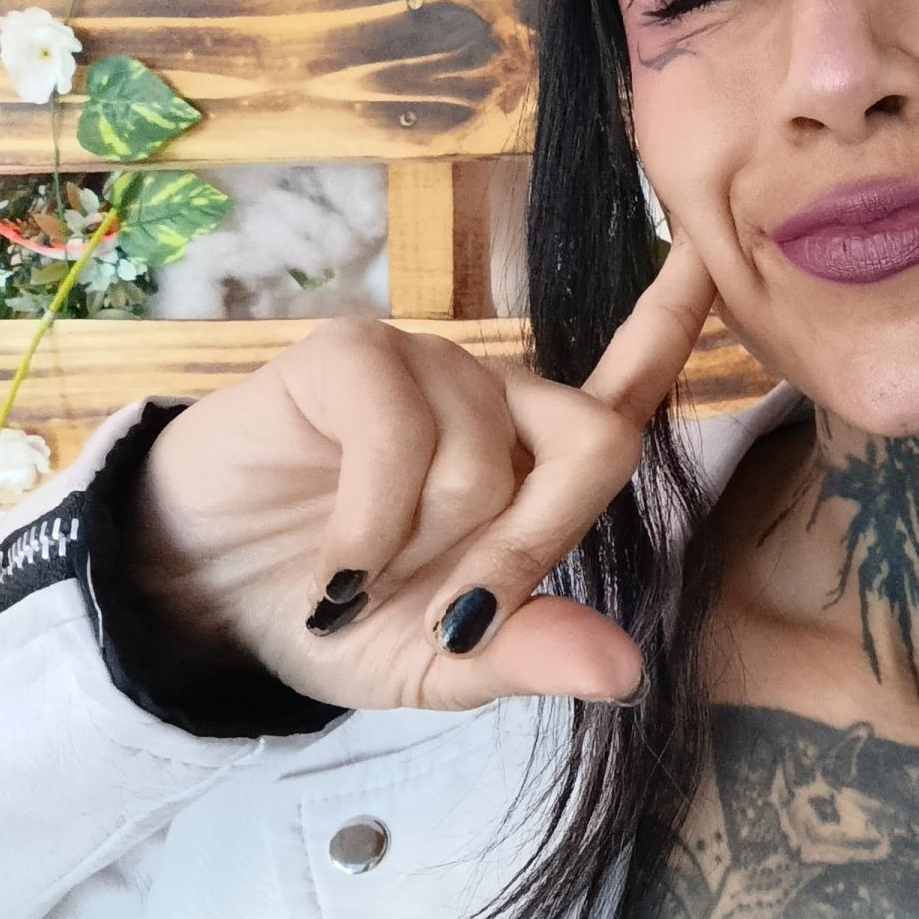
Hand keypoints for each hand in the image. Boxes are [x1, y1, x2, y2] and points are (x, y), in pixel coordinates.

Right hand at [123, 228, 716, 712]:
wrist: (206, 599)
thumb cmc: (339, 615)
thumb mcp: (441, 662)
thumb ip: (530, 656)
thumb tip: (630, 672)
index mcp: (538, 462)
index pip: (632, 382)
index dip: (676, 315)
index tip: (711, 245)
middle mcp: (500, 401)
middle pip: (599, 440)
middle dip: (533, 545)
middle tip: (454, 612)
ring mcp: (430, 369)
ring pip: (490, 458)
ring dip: (423, 547)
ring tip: (362, 572)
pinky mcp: (352, 357)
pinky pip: (402, 438)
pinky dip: (371, 526)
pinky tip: (337, 563)